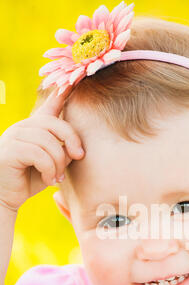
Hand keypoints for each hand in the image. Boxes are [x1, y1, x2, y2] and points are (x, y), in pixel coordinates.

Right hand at [0, 86, 84, 210]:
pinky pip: (39, 154)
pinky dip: (49, 169)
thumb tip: (77, 149)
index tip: (75, 81)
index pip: (51, 106)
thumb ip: (63, 151)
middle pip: (56, 124)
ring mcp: (14, 136)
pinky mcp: (10, 150)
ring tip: (57, 177)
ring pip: (49, 142)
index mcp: (35, 127)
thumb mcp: (52, 163)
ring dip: (58, 163)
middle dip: (72, 142)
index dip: (63, 93)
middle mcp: (23, 126)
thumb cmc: (31, 179)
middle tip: (78, 158)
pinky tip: (49, 179)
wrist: (7, 196)